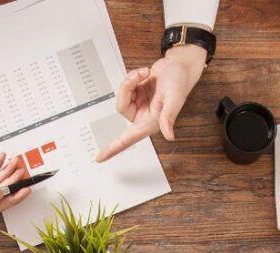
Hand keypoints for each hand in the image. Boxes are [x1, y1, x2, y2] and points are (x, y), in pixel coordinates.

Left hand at [95, 44, 205, 161]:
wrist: (179, 66)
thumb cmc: (180, 81)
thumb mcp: (175, 98)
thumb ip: (169, 117)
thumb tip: (169, 136)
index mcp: (151, 122)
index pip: (128, 139)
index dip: (113, 149)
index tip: (99, 158)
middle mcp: (144, 116)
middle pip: (121, 108)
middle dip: (127, 89)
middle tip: (140, 76)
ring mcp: (140, 105)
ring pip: (122, 96)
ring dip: (130, 82)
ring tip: (145, 73)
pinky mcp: (137, 95)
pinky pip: (125, 87)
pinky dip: (133, 78)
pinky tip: (145, 74)